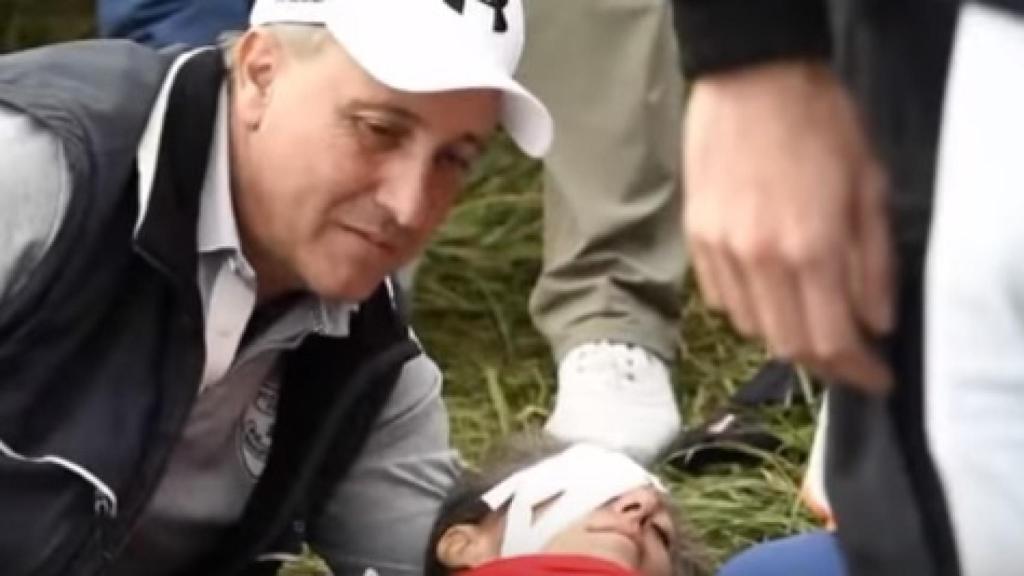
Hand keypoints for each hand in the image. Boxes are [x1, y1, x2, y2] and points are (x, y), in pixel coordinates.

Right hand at [683, 61, 893, 391]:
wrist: (751, 78)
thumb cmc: (820, 122)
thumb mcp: (869, 186)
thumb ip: (874, 263)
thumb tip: (876, 322)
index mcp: (810, 247)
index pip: (832, 340)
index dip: (857, 371)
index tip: (874, 377)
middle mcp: (759, 260)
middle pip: (788, 345)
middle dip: (825, 362)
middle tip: (849, 356)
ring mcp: (720, 251)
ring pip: (751, 328)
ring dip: (786, 336)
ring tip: (810, 319)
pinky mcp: (694, 238)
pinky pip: (720, 300)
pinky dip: (750, 309)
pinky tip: (769, 291)